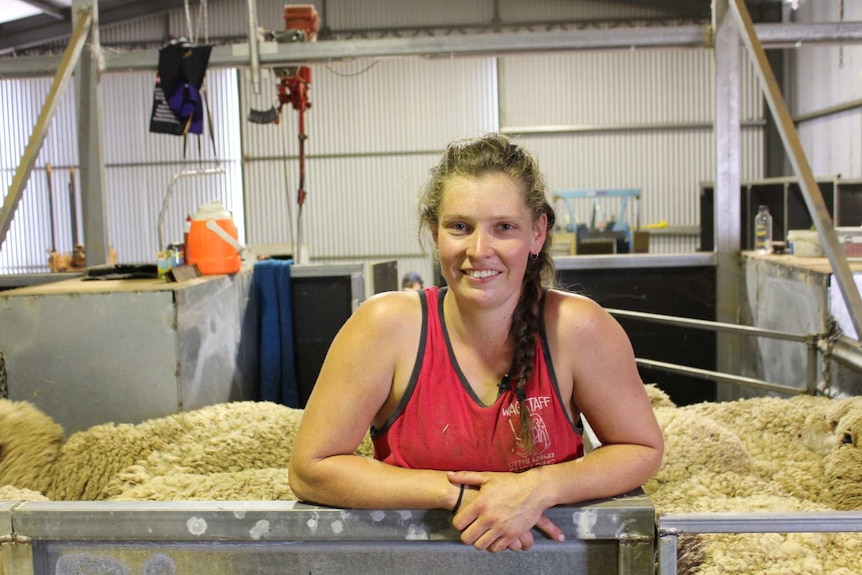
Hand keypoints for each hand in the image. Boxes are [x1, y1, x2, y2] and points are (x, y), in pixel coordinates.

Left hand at [448, 470, 563, 551]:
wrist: (534, 490)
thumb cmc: (510, 482)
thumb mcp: (488, 477)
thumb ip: (466, 477)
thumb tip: (449, 476)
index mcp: (480, 504)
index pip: (458, 523)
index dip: (458, 523)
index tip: (462, 521)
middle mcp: (489, 518)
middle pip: (467, 538)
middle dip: (466, 535)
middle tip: (470, 530)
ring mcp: (501, 528)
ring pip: (480, 546)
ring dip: (479, 542)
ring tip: (482, 535)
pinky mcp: (512, 535)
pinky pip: (496, 548)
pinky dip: (493, 546)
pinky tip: (494, 538)